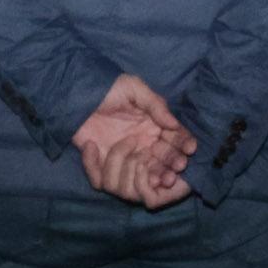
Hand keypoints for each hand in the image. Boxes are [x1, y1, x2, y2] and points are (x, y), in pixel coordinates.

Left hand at [73, 74, 194, 209]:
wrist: (77, 93)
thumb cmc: (110, 89)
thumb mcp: (134, 89)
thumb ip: (155, 105)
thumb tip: (174, 124)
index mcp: (152, 127)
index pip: (173, 140)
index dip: (182, 144)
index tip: (189, 149)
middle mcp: (141, 146)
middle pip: (161, 163)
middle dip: (170, 166)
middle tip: (177, 167)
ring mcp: (121, 157)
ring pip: (136, 178)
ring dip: (143, 173)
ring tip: (148, 170)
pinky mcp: (99, 164)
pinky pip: (102, 179)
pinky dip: (98, 168)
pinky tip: (93, 147)